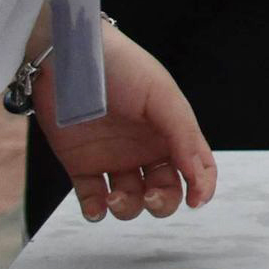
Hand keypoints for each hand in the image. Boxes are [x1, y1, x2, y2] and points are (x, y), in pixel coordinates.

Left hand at [37, 26, 219, 221]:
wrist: (66, 57)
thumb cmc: (121, 66)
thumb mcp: (161, 95)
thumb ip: (183, 134)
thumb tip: (199, 175)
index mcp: (170, 132)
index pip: (196, 166)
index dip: (202, 186)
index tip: (196, 200)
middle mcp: (145, 149)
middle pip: (165, 191)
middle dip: (163, 202)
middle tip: (152, 197)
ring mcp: (113, 159)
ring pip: (130, 200)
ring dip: (128, 208)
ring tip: (115, 197)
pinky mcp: (81, 165)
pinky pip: (92, 199)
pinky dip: (96, 211)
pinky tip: (98, 206)